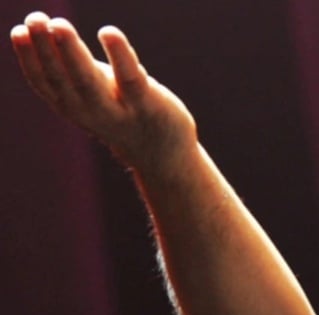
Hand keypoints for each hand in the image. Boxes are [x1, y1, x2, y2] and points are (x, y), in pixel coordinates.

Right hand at [10, 11, 196, 169]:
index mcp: (72, 106)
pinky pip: (131, 79)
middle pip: (62, 80)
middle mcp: (91, 112)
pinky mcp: (148, 105)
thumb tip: (51, 32)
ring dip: (72, 52)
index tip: (18, 31)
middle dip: (45, 49)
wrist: (163, 155)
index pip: (44, 83)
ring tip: (59, 24)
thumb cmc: (124, 113)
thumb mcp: (93, 94)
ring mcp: (119, 110)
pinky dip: (119, 55)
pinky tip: (109, 32)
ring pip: (90, 81)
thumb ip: (73, 71)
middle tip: (35, 19)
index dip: (28, 58)